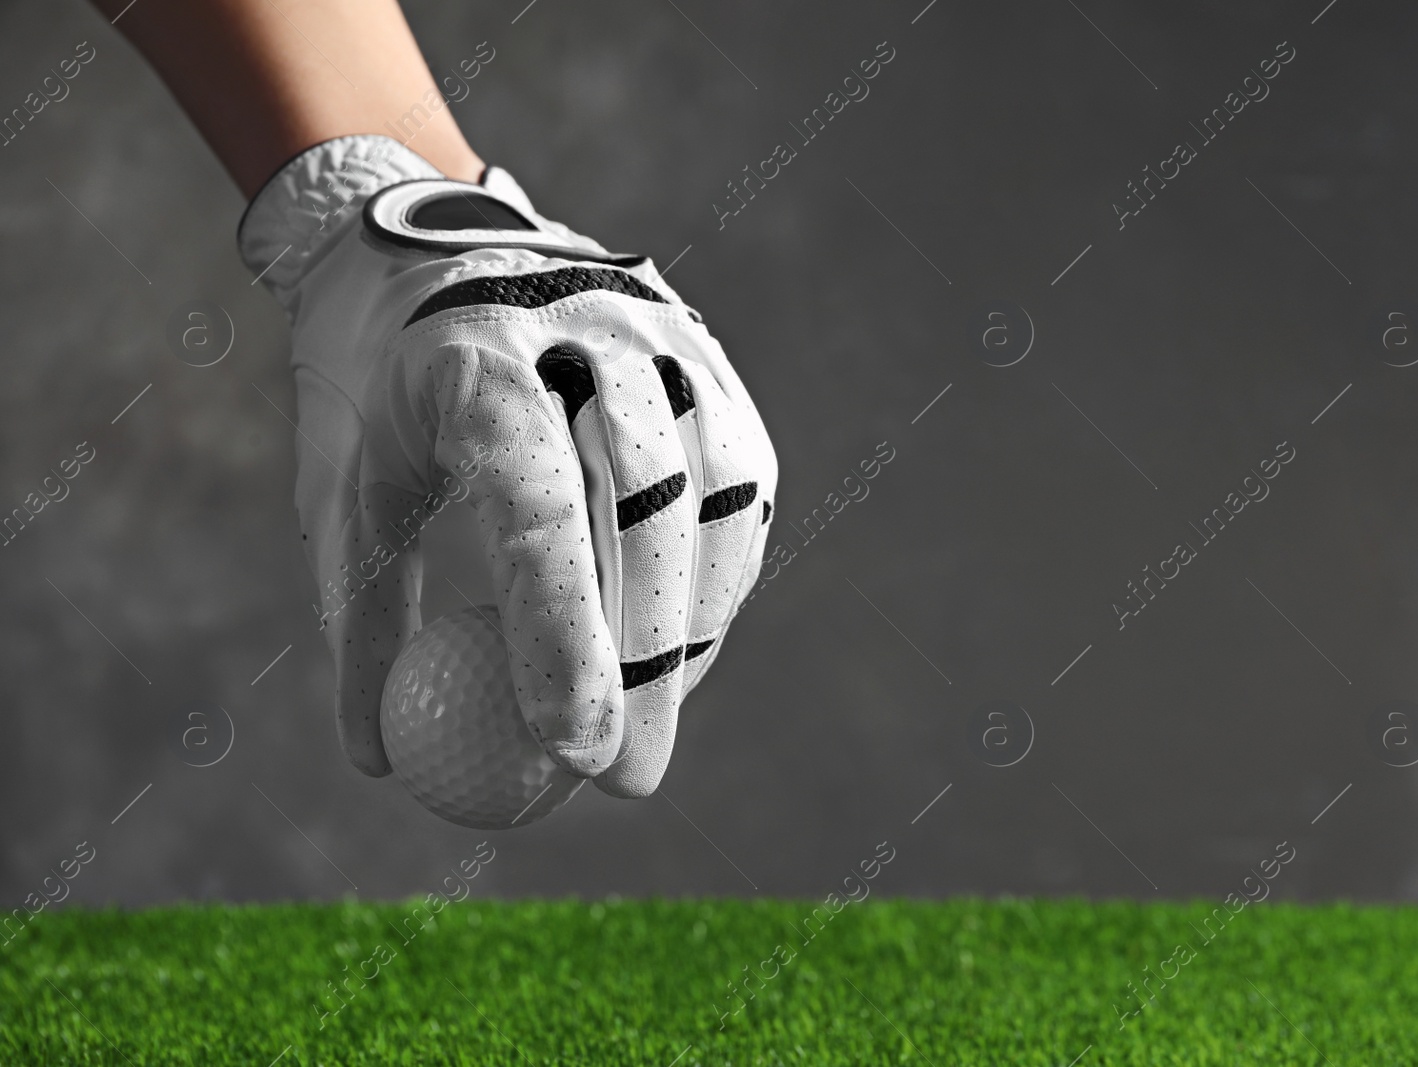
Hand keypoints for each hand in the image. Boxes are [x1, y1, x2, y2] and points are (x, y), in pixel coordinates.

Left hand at [240, 135, 776, 797]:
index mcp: (472, 353)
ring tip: (654, 721)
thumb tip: (386, 762)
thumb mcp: (341, 492)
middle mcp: (583, 326)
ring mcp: (661, 329)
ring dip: (694, 625)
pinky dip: (721, 574)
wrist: (428, 240)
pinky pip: (740, 481)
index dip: (563, 636)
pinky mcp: (707, 354)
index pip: (537, 506)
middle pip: (646, 505)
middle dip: (645, 659)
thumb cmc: (374, 388)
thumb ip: (366, 619)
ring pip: (715, 493)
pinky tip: (686, 643)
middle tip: (625, 776)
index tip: (571, 755)